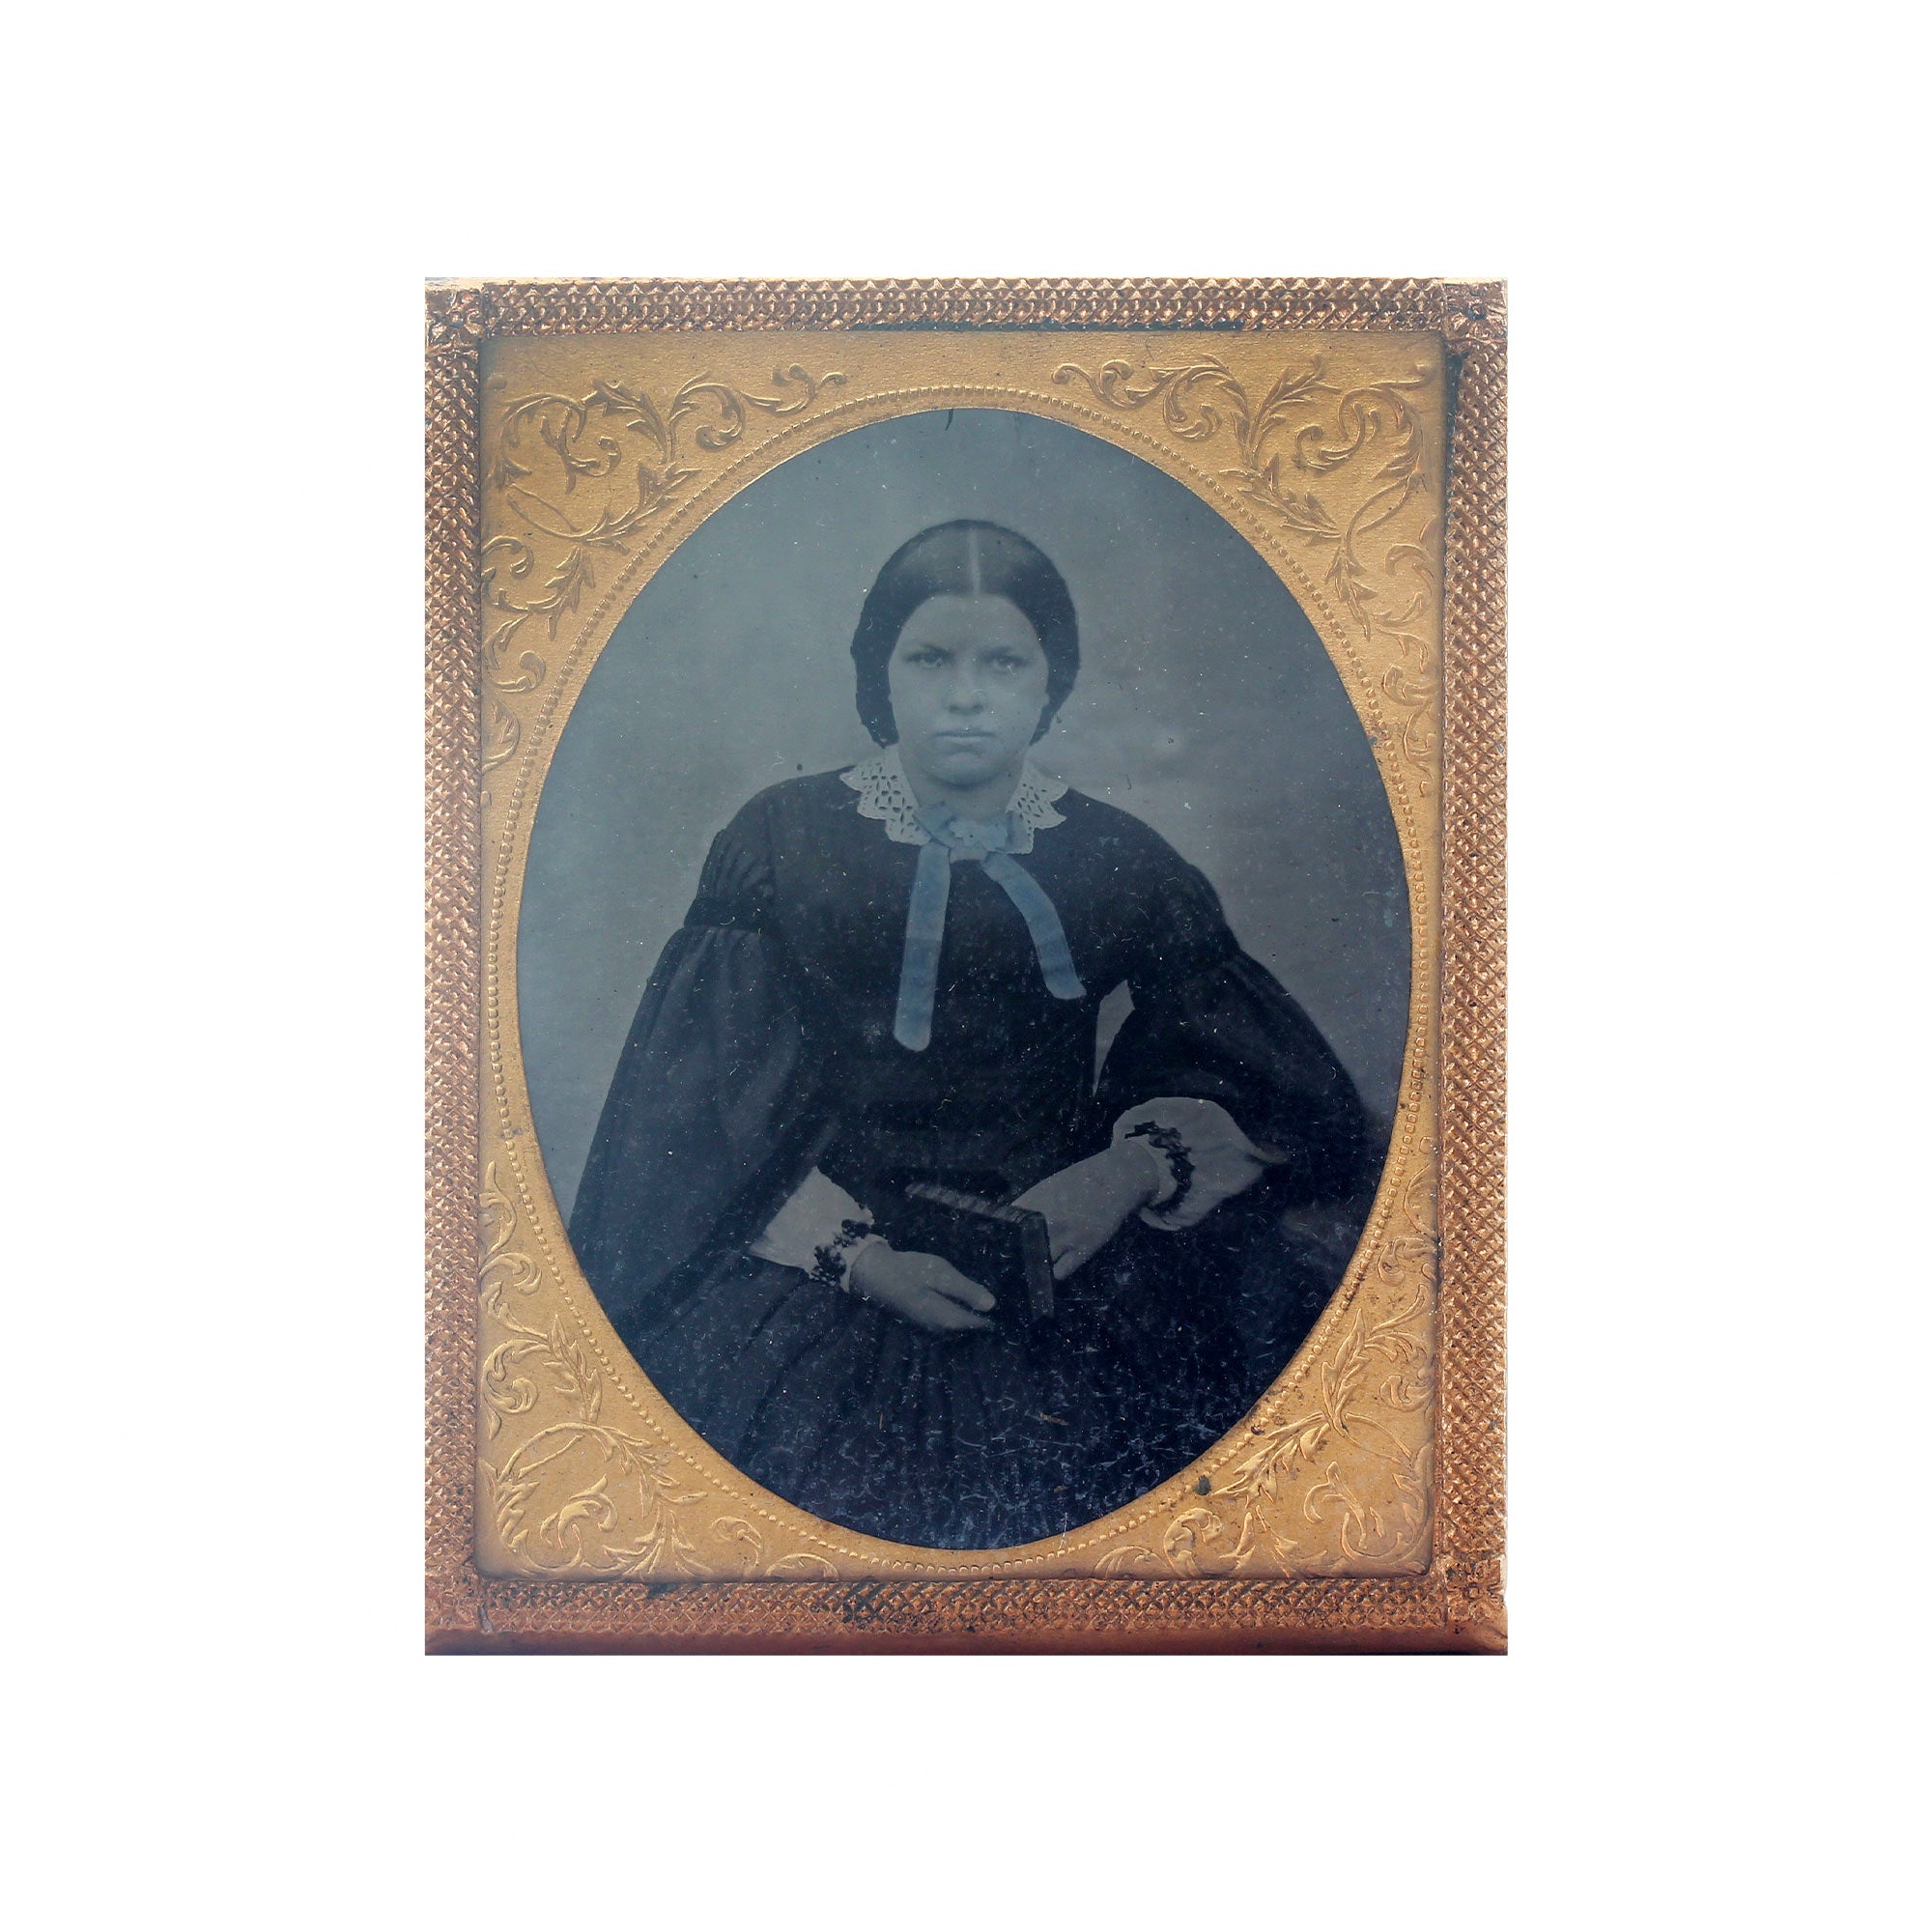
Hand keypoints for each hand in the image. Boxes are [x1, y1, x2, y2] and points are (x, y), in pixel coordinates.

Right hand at [847, 1243, 995, 1334]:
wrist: (875, 1274)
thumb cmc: (910, 1271)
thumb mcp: (941, 1275)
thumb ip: (966, 1291)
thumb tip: (992, 1306)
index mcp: (946, 1318)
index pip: (977, 1324)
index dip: (992, 1321)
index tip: (1007, 1317)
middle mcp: (938, 1328)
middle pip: (967, 1329)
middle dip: (981, 1322)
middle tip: (998, 1312)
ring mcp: (927, 1326)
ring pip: (956, 1328)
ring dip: (968, 1320)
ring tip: (981, 1308)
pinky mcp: (921, 1320)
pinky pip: (945, 1323)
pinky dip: (956, 1316)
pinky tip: (959, 1304)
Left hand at [1012, 1144, 1158, 1279]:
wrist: (1114, 1179)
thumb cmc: (1078, 1182)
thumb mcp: (1046, 1188)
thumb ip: (1028, 1207)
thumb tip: (1009, 1226)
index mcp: (1033, 1202)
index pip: (1007, 1228)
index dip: (1000, 1240)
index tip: (996, 1249)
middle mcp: (1047, 1220)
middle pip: (1021, 1249)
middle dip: (1016, 1257)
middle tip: (1012, 1265)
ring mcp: (1065, 1237)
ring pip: (1039, 1264)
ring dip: (1035, 1267)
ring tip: (1032, 1270)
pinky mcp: (1083, 1250)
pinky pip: (1060, 1272)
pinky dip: (1053, 1274)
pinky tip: (1051, 1270)